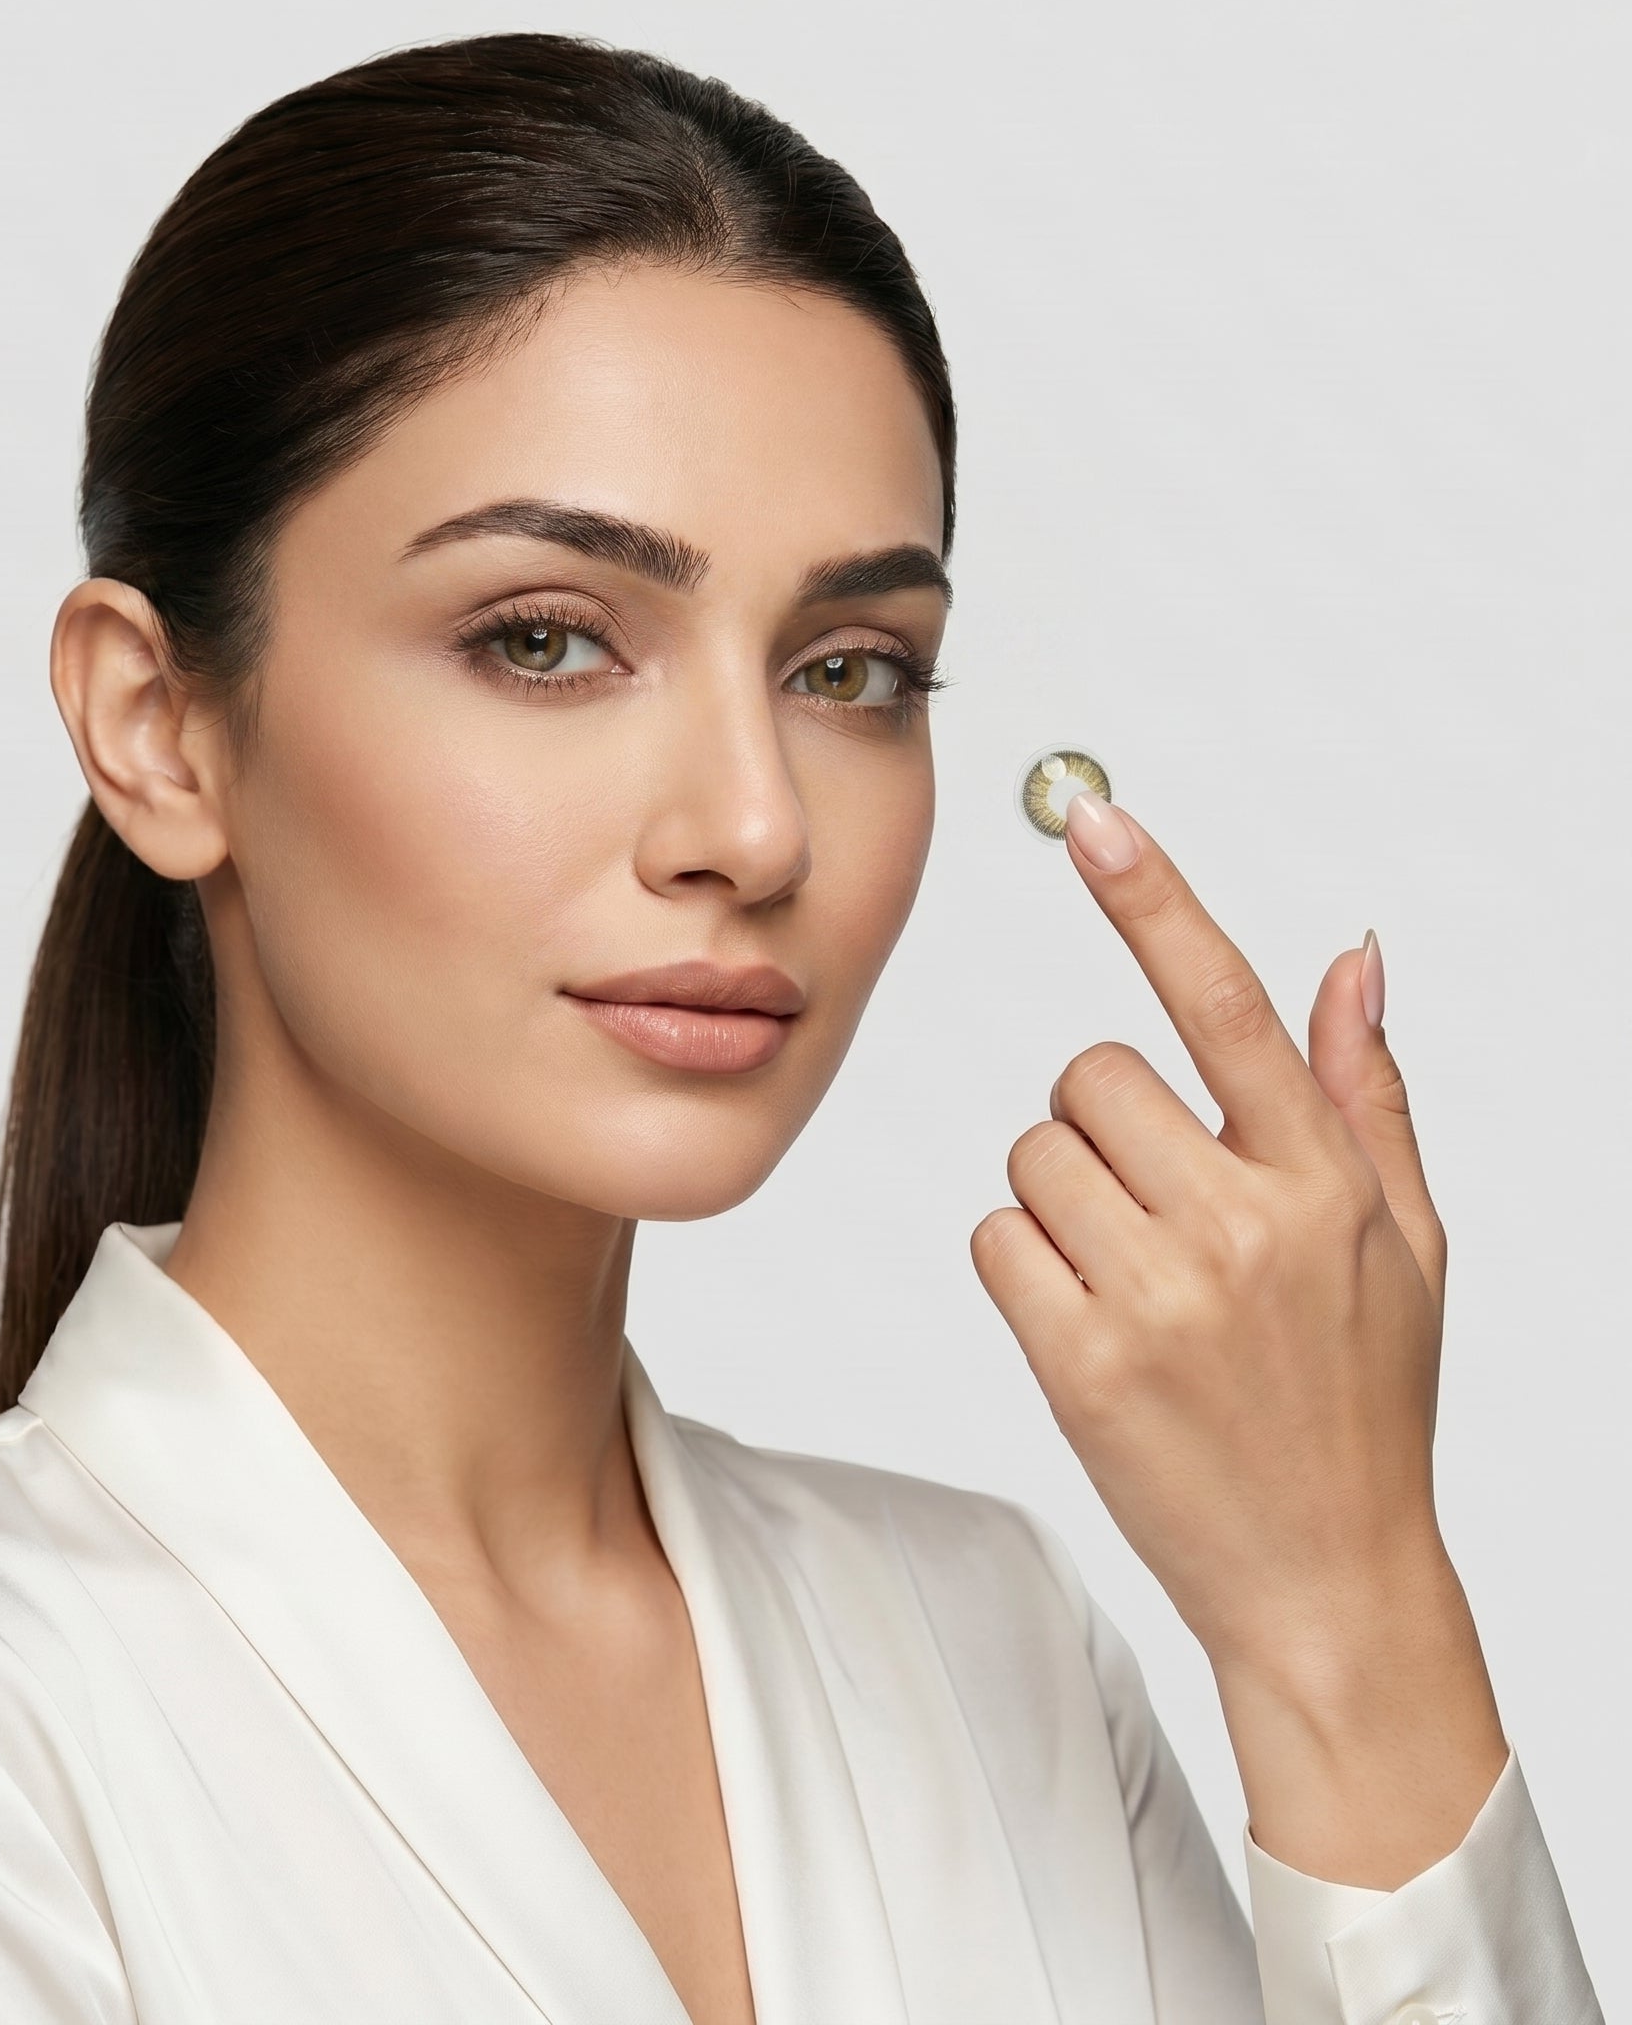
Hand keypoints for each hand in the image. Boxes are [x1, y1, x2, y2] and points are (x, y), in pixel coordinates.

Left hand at [968, 791, 1506, 1887]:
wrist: (1328, 1579)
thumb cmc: (1362, 1401)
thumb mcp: (1405, 1243)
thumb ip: (1367, 1092)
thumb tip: (1354, 954)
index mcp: (1324, 1181)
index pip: (1224, 1005)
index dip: (1155, 902)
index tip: (1092, 819)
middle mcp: (1243, 1223)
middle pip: (1086, 1075)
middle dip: (1100, 1124)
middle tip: (1149, 1205)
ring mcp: (1159, 1293)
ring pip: (1032, 1153)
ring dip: (1060, 1197)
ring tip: (1129, 1276)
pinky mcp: (1081, 1359)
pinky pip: (996, 1239)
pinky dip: (1025, 1267)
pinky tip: (1088, 1322)